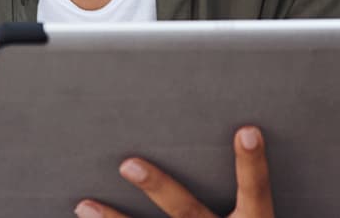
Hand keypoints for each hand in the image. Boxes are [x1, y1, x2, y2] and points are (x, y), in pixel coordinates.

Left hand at [76, 126, 273, 217]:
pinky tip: (86, 216)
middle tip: (128, 165)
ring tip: (84, 205)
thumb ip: (245, 191)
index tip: (247, 131)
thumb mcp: (256, 216)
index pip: (255, 191)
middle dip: (158, 188)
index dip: (252, 164)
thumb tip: (238, 132)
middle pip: (186, 211)